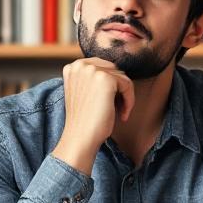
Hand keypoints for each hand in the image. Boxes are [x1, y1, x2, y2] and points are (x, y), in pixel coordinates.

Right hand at [53, 58, 134, 174]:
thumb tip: (117, 73)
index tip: (112, 101)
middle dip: (118, 89)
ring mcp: (92, 70)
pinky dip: (129, 101)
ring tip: (120, 112)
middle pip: (113, 70)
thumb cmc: (84, 120)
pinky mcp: (105, 79)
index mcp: (73, 67)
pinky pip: (128, 85)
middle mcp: (81, 65)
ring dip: (125, 96)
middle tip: (117, 108)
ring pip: (122, 77)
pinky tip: (123, 114)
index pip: (103, 67)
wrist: (80, 137)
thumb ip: (93, 78)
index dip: (111, 85)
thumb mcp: (83, 92)